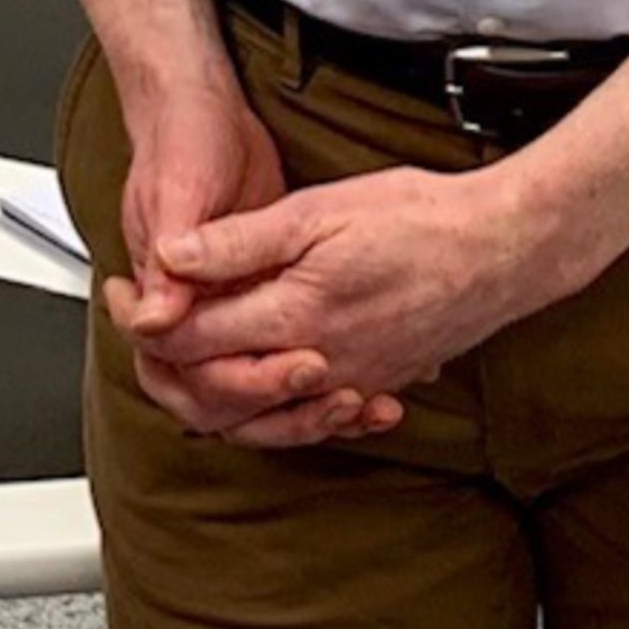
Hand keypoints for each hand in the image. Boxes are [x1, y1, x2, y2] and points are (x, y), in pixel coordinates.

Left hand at [132, 163, 547, 414]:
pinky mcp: (379, 383)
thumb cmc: (419, 219)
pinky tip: (263, 386)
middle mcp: (321, 364)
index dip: (148, 322)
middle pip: (219, 388)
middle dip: (168, 362)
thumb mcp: (316, 210)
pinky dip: (276, 409)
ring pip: (263, 416)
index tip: (124, 298)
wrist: (504, 248)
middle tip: (139, 325)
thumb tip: (172, 255)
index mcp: (296, 315)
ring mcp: (353, 381)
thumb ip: (238, 241)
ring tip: (185, 356)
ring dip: (217, 392)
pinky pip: (312, 418)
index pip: (194, 341)